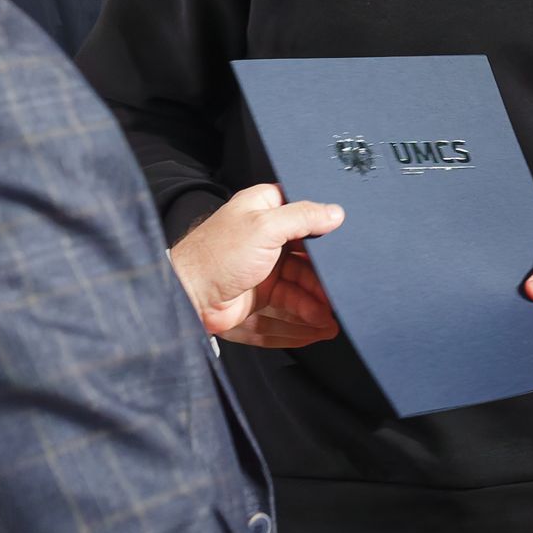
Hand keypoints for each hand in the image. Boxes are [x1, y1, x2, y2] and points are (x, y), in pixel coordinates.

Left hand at [167, 184, 343, 345]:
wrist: (188, 296)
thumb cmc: (217, 255)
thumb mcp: (265, 225)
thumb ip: (303, 216)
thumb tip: (335, 212)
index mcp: (262, 208)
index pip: (302, 211)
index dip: (323, 224)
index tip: (344, 238)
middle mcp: (264, 236)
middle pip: (307, 252)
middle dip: (324, 271)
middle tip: (342, 285)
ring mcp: (264, 266)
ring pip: (301, 281)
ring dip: (317, 297)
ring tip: (332, 313)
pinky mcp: (261, 293)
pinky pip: (290, 303)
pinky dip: (306, 313)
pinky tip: (321, 323)